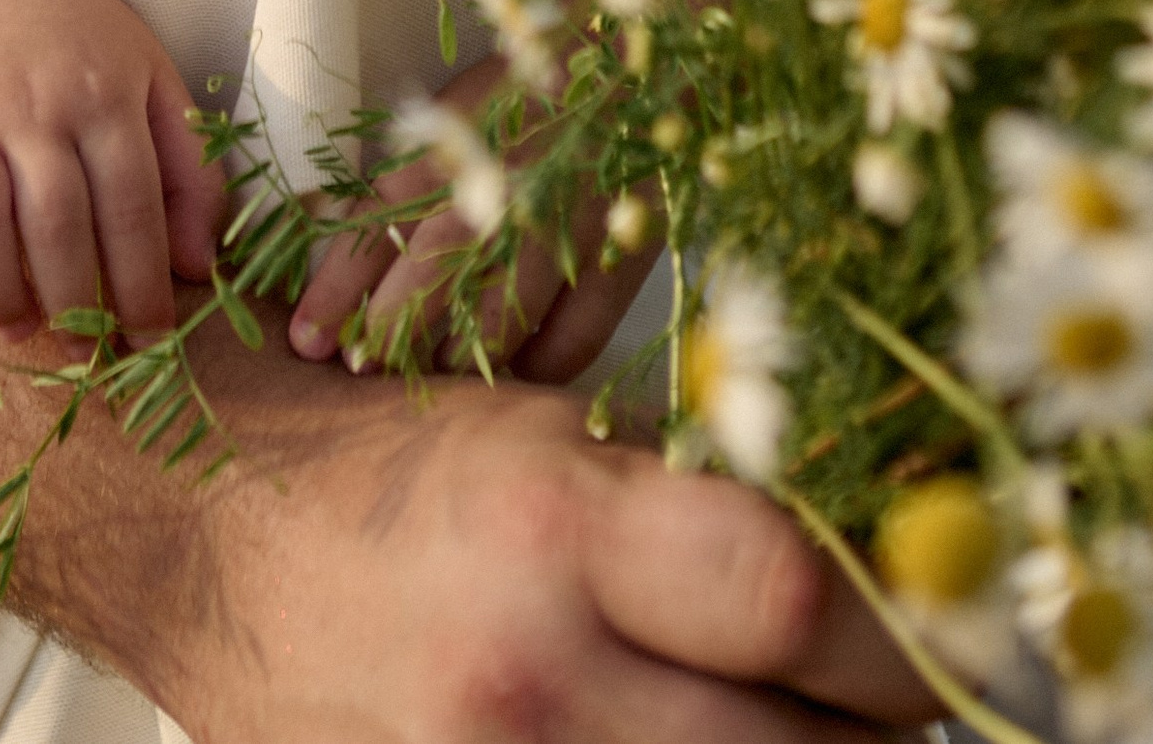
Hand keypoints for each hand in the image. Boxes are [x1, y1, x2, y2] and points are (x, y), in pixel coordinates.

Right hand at [0, 0, 226, 336]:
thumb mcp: (153, 77)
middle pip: (56, 226)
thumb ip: (188, 168)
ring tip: (21, 331)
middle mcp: (35, 103)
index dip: (143, 288)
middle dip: (76, 309)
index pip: (132, 209)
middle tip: (86, 354)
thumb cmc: (81, 38)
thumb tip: (201, 266)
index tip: (150, 344)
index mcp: (106, 92)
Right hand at [165, 369, 941, 742]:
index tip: (944, 612)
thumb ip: (704, 509)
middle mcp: (530, 678)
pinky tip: (703, 742)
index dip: (901, 624)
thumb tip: (878, 559)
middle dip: (869, 726)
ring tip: (798, 722)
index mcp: (558, 534)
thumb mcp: (555, 438)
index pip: (794, 600)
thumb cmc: (387, 469)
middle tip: (894, 692)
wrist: (208, 540)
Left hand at [290, 52, 656, 377]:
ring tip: (433, 379)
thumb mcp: (463, 112)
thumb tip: (328, 231)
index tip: (305, 337)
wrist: (642, 59)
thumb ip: (408, 174)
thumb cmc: (537, 87)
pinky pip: (572, 339)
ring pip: (499, 317)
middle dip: (389, 331)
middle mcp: (507, 182)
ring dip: (457, 359)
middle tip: (362, 368)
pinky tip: (513, 374)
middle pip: (433, 271)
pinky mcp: (620, 254)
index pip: (380, 216)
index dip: (337, 284)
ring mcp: (566, 221)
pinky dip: (537, 366)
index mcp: (459, 141)